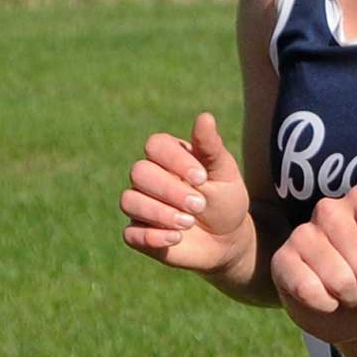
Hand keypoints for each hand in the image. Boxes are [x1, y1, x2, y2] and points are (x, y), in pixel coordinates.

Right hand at [120, 112, 251, 274]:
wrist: (227, 239)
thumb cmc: (225, 200)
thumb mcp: (224, 173)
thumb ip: (211, 147)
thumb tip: (205, 116)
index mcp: (169, 156)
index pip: (155, 145)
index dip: (174, 160)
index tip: (201, 178)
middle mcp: (150, 177)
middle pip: (139, 172)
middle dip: (169, 189)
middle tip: (199, 205)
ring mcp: (141, 205)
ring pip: (129, 201)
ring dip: (160, 213)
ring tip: (189, 223)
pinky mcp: (138, 233)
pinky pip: (130, 234)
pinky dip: (152, 237)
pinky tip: (177, 238)